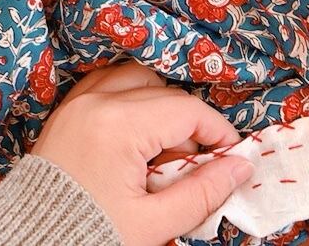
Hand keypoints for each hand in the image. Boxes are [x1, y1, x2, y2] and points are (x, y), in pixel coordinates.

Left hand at [32, 61, 253, 245]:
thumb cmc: (86, 238)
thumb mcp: (151, 224)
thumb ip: (201, 192)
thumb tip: (241, 168)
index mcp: (118, 127)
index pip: (186, 111)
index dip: (217, 132)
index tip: (232, 156)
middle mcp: (97, 103)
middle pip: (166, 95)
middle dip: (189, 127)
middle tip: (195, 167)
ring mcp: (78, 103)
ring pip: (138, 78)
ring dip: (159, 104)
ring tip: (162, 151)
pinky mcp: (67, 110)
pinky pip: (107, 83)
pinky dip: (129, 98)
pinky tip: (136, 133)